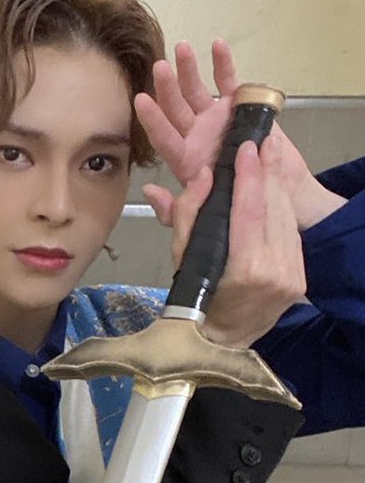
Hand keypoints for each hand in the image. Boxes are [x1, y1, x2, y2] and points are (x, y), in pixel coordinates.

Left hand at [135, 39, 342, 230]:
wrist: (274, 193)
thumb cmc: (236, 203)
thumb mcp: (203, 216)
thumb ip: (177, 209)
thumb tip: (149, 192)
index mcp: (186, 159)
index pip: (165, 138)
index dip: (153, 120)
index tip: (141, 101)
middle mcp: (196, 134)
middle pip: (177, 108)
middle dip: (168, 88)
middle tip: (159, 67)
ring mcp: (215, 118)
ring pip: (197, 90)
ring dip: (189, 70)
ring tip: (181, 49)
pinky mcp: (238, 106)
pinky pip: (228, 82)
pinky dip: (223, 64)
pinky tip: (217, 45)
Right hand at [169, 138, 305, 348]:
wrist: (221, 341)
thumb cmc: (194, 301)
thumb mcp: (181, 259)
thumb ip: (187, 215)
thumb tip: (201, 177)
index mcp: (246, 269)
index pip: (251, 210)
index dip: (251, 175)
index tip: (247, 146)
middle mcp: (275, 270)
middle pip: (274, 207)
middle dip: (267, 171)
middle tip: (262, 141)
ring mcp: (292, 274)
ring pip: (286, 217)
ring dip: (277, 185)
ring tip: (268, 157)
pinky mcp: (300, 276)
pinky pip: (290, 232)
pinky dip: (281, 207)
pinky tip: (274, 189)